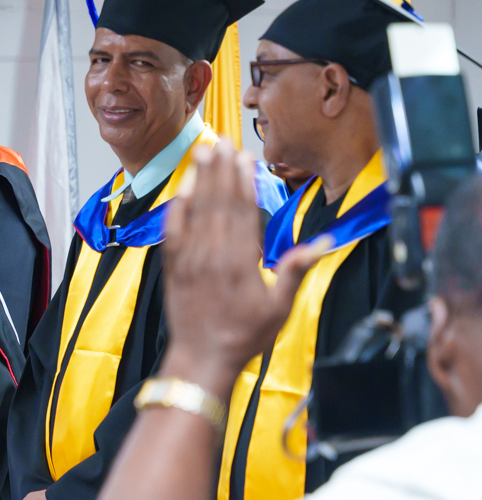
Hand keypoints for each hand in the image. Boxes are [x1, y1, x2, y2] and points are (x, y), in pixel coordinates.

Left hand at [161, 143, 328, 394]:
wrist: (201, 359)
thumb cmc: (244, 336)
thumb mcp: (280, 308)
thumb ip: (297, 271)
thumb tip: (326, 243)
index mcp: (242, 262)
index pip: (244, 212)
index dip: (243, 181)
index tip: (245, 157)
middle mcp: (212, 255)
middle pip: (218, 203)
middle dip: (221, 169)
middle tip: (223, 139)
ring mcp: (189, 260)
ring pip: (195, 211)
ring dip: (200, 179)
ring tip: (203, 150)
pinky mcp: (172, 267)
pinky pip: (173, 230)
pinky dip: (177, 207)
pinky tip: (182, 188)